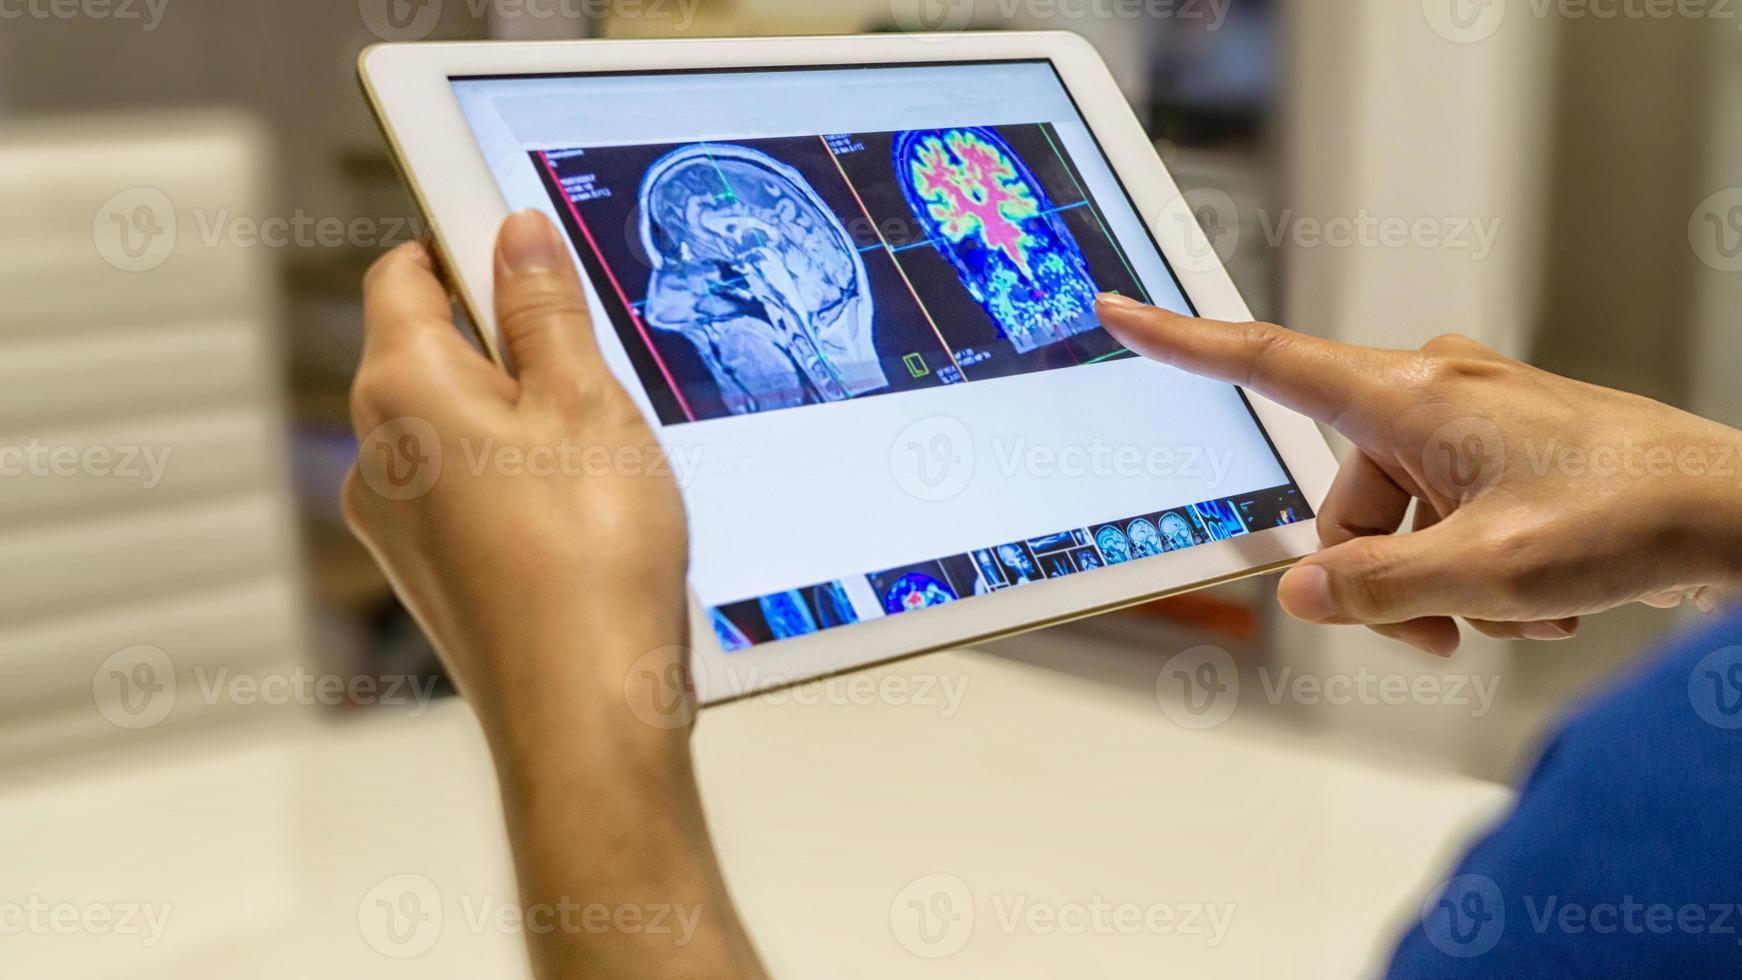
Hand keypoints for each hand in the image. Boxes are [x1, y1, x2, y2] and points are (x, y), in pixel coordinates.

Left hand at [346, 212, 765, 979]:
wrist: (585, 713)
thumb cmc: (588, 562)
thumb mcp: (586, 403)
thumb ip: (545, 309)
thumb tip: (516, 238)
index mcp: (402, 390)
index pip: (405, 274)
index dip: (465, 248)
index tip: (525, 250)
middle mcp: (376, 457)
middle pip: (434, 354)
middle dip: (511, 348)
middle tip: (596, 367)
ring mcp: (398, 525)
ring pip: (456, 433)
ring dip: (521, 424)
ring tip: (604, 459)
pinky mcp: (434, 576)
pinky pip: (469, 498)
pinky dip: (518, 488)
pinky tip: (588, 519)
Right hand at [1095, 294, 1741, 655]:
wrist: (1735, 514)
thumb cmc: (1632, 513)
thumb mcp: (1489, 571)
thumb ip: (1380, 587)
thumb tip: (1302, 593)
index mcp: (1412, 396)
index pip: (1269, 360)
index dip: (1183, 342)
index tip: (1121, 310)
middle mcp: (1431, 395)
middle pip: (1342, 500)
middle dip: (1382, 576)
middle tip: (1445, 625)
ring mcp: (1467, 425)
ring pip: (1394, 523)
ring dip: (1440, 584)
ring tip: (1514, 609)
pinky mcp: (1497, 455)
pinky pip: (1443, 523)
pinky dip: (1475, 571)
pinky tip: (1536, 594)